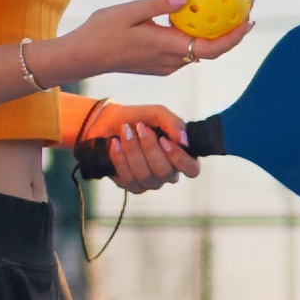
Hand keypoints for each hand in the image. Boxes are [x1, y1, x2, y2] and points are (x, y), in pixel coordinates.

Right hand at [48, 0, 252, 83]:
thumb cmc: (101, 32)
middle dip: (233, 28)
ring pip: (199, 48)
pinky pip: (185, 47)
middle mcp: (172, 61)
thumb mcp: (128, 12)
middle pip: (212, 48)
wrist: (82, 57)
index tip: (249, 17)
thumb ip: (158, 5)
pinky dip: (197, 32)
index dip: (234, 36)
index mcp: (167, 48)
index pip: (212, 48)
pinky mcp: (159, 63)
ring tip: (227, 5)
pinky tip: (196, 13)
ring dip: (216, 31)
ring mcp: (166, 65)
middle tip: (245, 3)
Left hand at [79, 101, 199, 192]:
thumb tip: (184, 140)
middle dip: (149, 147)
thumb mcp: (158, 114)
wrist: (107, 121)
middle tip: (139, 127)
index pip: (192, 169)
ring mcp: (148, 182)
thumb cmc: (137, 118)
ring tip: (124, 131)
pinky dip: (120, 158)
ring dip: (132, 150)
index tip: (164, 140)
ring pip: (145, 175)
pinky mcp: (129, 185)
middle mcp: (167, 173)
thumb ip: (174, 123)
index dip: (179, 158)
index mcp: (179, 157)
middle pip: (165, 172)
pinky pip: (127, 179)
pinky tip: (115, 144)